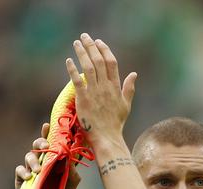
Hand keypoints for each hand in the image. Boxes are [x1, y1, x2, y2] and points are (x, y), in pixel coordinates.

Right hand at [15, 123, 81, 188]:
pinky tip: (29, 177)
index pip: (55, 146)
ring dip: (33, 160)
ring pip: (29, 155)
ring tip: (38, 170)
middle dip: (41, 141)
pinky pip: (20, 169)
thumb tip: (71, 163)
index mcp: (56, 163)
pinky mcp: (22, 179)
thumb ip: (73, 178)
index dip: (52, 134)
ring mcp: (32, 170)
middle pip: (39, 145)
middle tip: (45, 145)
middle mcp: (43, 163)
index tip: (49, 125)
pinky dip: (23, 171)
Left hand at [66, 33, 136, 152]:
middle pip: (98, 61)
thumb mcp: (126, 105)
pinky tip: (69, 60)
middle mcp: (105, 87)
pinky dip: (72, 69)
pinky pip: (77, 81)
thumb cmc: (116, 123)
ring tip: (77, 43)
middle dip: (91, 46)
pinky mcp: (83, 99)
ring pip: (88, 67)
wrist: (107, 137)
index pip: (111, 63)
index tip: (98, 42)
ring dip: (82, 53)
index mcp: (115, 87)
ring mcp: (95, 92)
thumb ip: (129, 88)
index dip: (104, 50)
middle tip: (85, 36)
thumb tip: (134, 74)